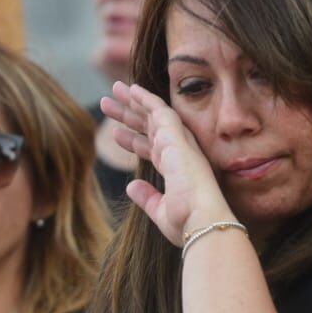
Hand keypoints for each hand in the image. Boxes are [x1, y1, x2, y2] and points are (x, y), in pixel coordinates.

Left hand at [101, 81, 230, 245]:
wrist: (201, 221)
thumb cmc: (187, 223)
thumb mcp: (160, 211)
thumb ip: (147, 197)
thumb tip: (131, 187)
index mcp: (177, 170)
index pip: (152, 150)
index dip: (133, 141)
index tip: (116, 134)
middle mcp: (179, 153)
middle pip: (150, 128)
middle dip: (130, 115)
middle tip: (109, 104)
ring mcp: (179, 144)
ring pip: (153, 115)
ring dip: (133, 102)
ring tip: (113, 90)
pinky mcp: (176, 137)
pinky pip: (160, 110)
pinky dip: (146, 98)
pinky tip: (132, 89)